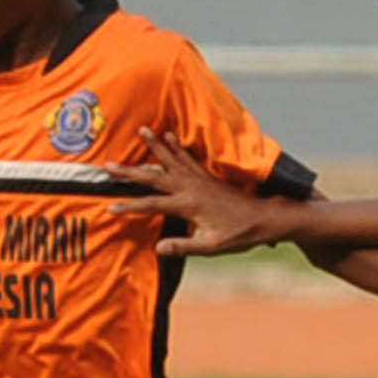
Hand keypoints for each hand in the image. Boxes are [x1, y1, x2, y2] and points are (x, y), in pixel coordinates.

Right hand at [104, 127, 286, 256]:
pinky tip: (169, 135)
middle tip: (108, 164)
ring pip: (172, 159)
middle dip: (130, 171)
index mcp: (189, 205)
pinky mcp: (208, 176)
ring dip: (155, 145)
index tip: (109, 208)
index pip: (152, 205)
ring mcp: (200, 179)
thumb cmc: (242, 234)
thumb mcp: (214, 247)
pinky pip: (188, 157)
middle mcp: (191, 188)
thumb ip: (186, 246)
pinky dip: (177, 146)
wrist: (268, 216)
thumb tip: (158, 248)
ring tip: (142, 129)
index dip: (129, 207)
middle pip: (154, 176)